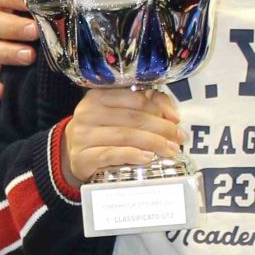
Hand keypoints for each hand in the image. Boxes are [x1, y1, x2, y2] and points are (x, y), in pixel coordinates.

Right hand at [62, 86, 182, 187]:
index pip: (136, 98)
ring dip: (152, 143)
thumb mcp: (120, 114)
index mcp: (99, 95)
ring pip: (125, 136)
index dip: (160, 108)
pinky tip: (148, 158)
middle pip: (133, 118)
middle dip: (161, 128)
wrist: (75, 155)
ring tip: (169, 150)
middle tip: (178, 139)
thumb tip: (172, 116)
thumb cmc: (103, 132)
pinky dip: (132, 155)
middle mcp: (88, 112)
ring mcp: (83, 135)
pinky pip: (112, 154)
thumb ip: (147, 106)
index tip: (177, 121)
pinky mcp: (82, 157)